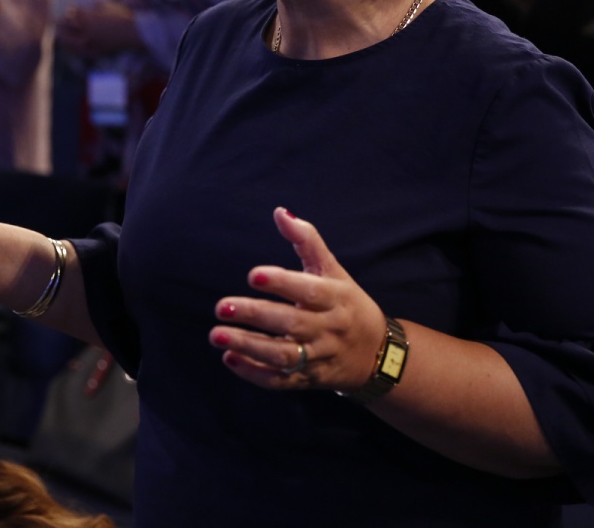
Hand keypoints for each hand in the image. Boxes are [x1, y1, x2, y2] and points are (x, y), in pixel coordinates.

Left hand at [57, 0, 139, 57]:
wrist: (134, 32)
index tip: (71, 7)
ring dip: (64, 40)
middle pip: (67, 30)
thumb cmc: (122, 15)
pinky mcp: (98, 52)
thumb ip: (95, 4)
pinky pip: (82, 53)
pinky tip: (73, 49)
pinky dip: (75, 51)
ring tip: (60, 37)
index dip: (70, 9)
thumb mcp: (107, 4)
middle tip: (56, 23)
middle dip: (60, 26)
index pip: (72, 14)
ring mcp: (91, 44)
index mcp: (87, 19)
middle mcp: (86, 32)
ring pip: (71, 44)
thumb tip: (90, 6)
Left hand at [210, 208, 388, 392]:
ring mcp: (318, 357)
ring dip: (249, 346)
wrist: (376, 354)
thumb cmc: (347, 303)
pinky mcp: (308, 379)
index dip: (282, 282)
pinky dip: (255, 373)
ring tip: (217, 335)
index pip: (309, 290)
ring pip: (283, 356)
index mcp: (336, 298)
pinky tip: (230, 358)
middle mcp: (328, 328)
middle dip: (255, 316)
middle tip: (221, 306)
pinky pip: (281, 381)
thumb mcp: (333, 270)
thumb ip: (307, 241)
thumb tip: (281, 212)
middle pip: (291, 323)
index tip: (253, 275)